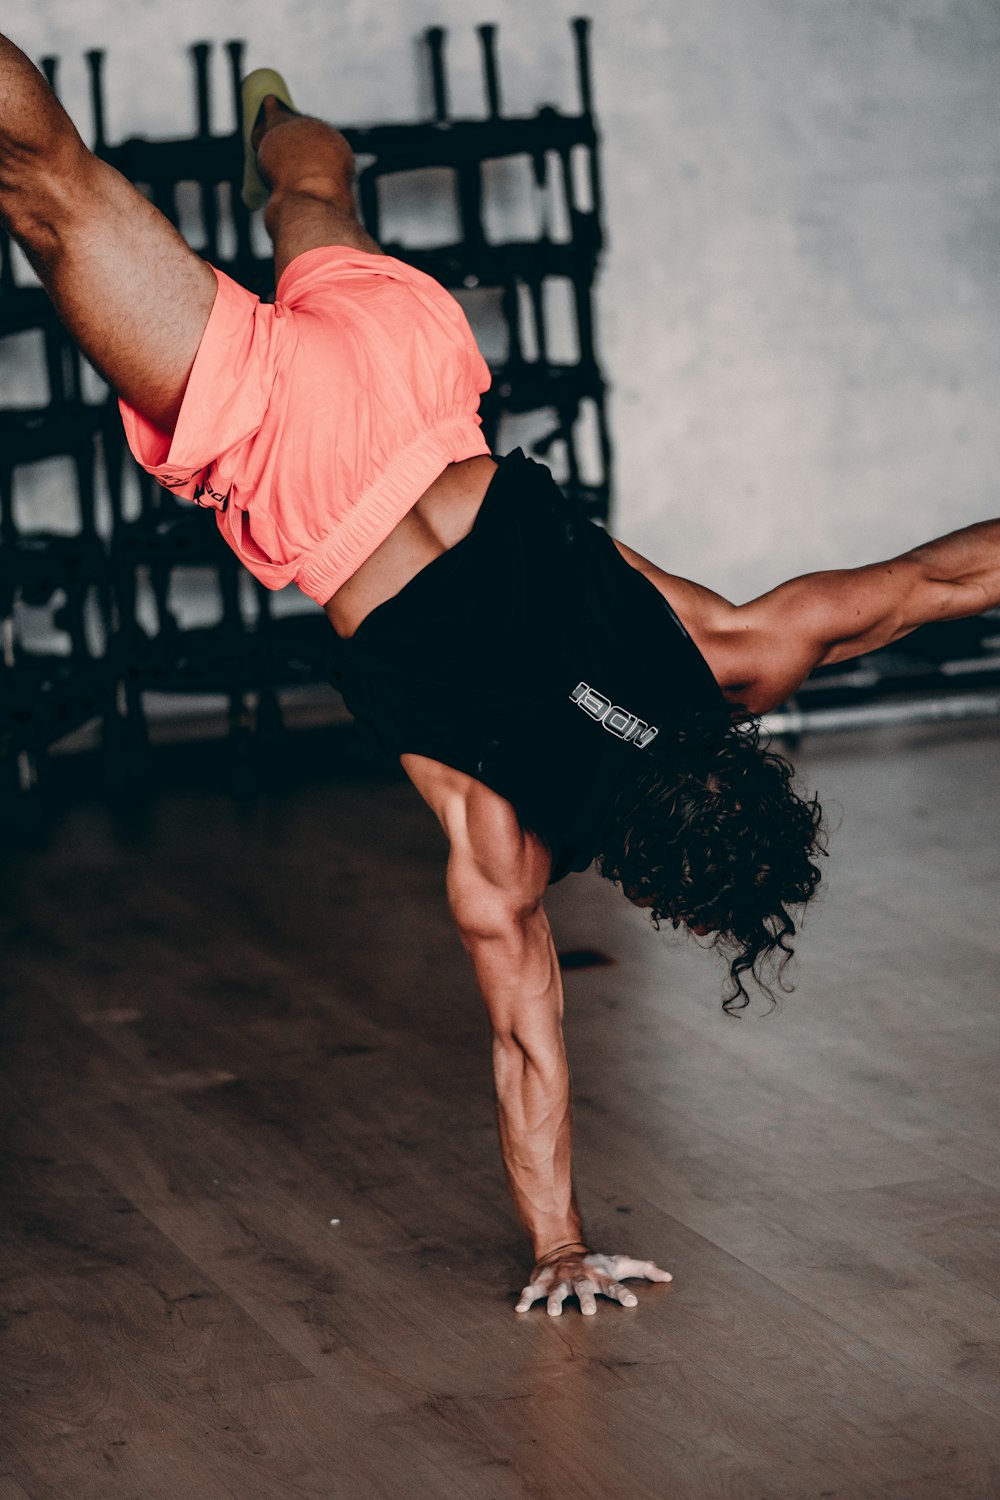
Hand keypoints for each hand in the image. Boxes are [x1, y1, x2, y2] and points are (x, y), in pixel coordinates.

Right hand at [515, 1249, 672, 1315]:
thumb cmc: (596, 1264)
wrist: (562, 1249)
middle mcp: (579, 1278)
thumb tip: (669, 1276)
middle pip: (583, 1287)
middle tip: (589, 1311)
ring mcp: (559, 1280)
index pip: (613, 1285)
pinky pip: (532, 1290)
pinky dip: (526, 1298)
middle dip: (586, 1298)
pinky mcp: (542, 1282)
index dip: (622, 1293)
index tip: (631, 1303)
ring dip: (555, 1301)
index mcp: (599, 1275)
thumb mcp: (619, 1264)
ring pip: (557, 1291)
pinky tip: (520, 1308)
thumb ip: (644, 1269)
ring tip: (554, 1312)